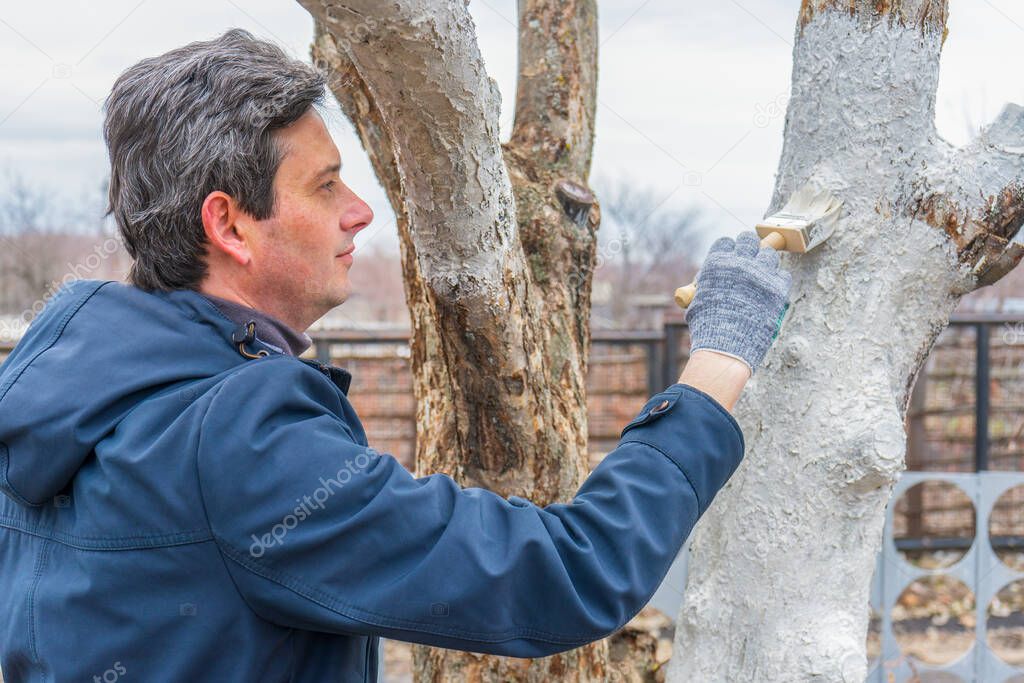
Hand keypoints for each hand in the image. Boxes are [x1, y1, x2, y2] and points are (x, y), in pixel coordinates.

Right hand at [685, 231, 791, 375]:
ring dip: (764, 263)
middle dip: (748, 248)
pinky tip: (770, 290)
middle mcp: (739, 264)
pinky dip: (777, 279)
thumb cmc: (708, 328)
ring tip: (760, 277)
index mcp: (717, 264)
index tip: (731, 258)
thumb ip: (704, 286)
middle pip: (749, 240)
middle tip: (749, 260)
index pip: (726, 243)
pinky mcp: (777, 288)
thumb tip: (705, 281)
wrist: (726, 348)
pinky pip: (782, 273)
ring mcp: (760, 274)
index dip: (729, 250)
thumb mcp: (696, 301)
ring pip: (768, 254)